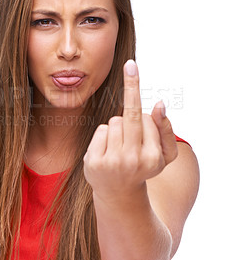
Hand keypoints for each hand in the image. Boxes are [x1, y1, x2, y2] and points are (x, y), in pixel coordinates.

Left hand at [83, 59, 177, 203]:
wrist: (119, 193)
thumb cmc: (143, 167)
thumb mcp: (164, 155)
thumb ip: (165, 129)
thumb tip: (160, 104)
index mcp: (153, 158)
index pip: (147, 119)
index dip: (146, 115)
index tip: (136, 69)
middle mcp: (132, 161)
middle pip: (130, 116)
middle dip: (131, 87)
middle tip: (131, 65)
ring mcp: (111, 163)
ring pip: (114, 122)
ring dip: (118, 128)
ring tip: (120, 146)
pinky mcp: (93, 163)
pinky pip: (101, 130)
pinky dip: (104, 135)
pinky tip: (107, 150)